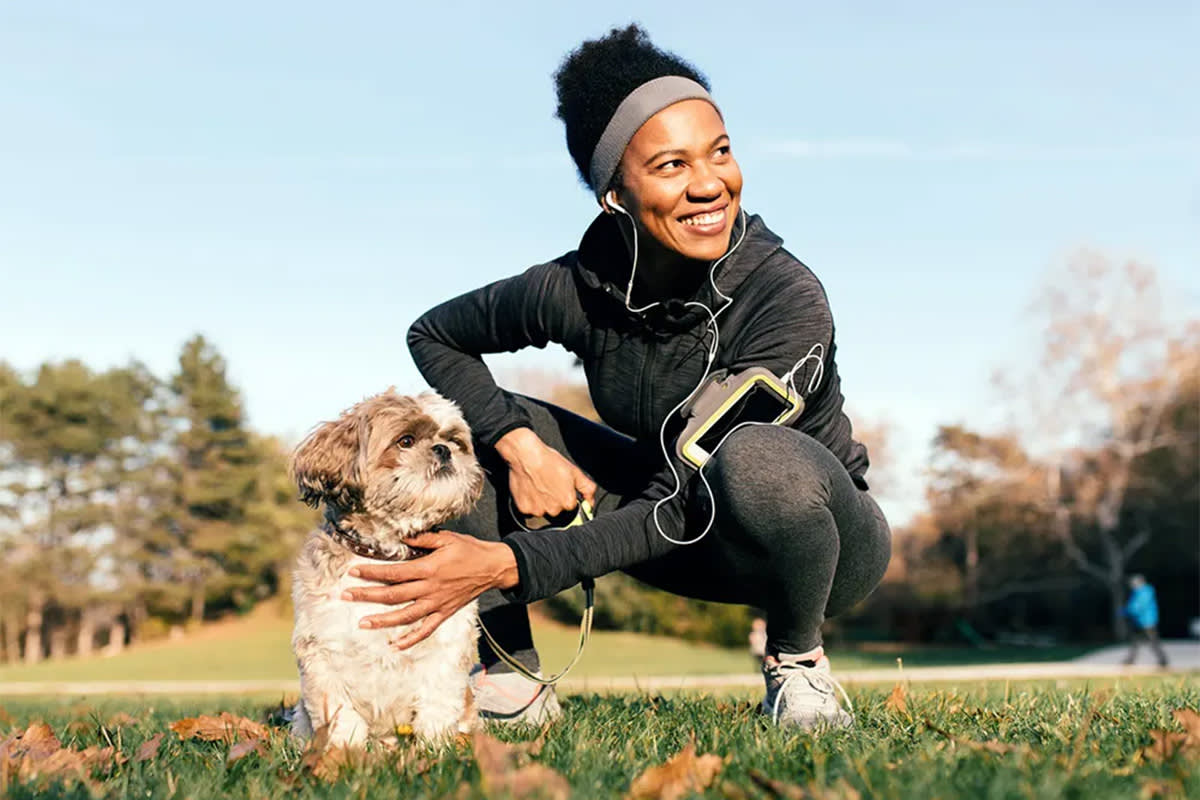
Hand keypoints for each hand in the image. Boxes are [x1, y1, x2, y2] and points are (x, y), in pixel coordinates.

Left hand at [342, 531, 517, 648]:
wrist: (494, 568)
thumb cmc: (470, 550)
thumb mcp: (447, 538)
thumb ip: (423, 539)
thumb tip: (401, 538)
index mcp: (429, 568)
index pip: (394, 573)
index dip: (372, 572)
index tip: (353, 572)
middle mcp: (431, 589)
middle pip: (393, 596)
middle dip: (367, 595)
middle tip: (345, 595)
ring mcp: (437, 604)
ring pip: (405, 616)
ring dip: (382, 621)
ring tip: (362, 623)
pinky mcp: (445, 613)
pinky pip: (426, 630)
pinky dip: (411, 639)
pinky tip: (395, 646)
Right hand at [495, 428, 596, 517]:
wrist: (527, 456)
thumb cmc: (549, 461)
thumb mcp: (575, 471)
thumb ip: (587, 489)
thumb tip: (590, 501)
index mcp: (567, 502)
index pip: (571, 505)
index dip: (566, 494)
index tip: (560, 486)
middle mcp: (553, 510)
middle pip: (556, 509)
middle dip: (554, 499)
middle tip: (549, 483)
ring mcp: (538, 510)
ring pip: (542, 510)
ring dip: (542, 502)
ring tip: (539, 485)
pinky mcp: (524, 508)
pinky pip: (529, 509)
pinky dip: (530, 501)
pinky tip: (531, 489)